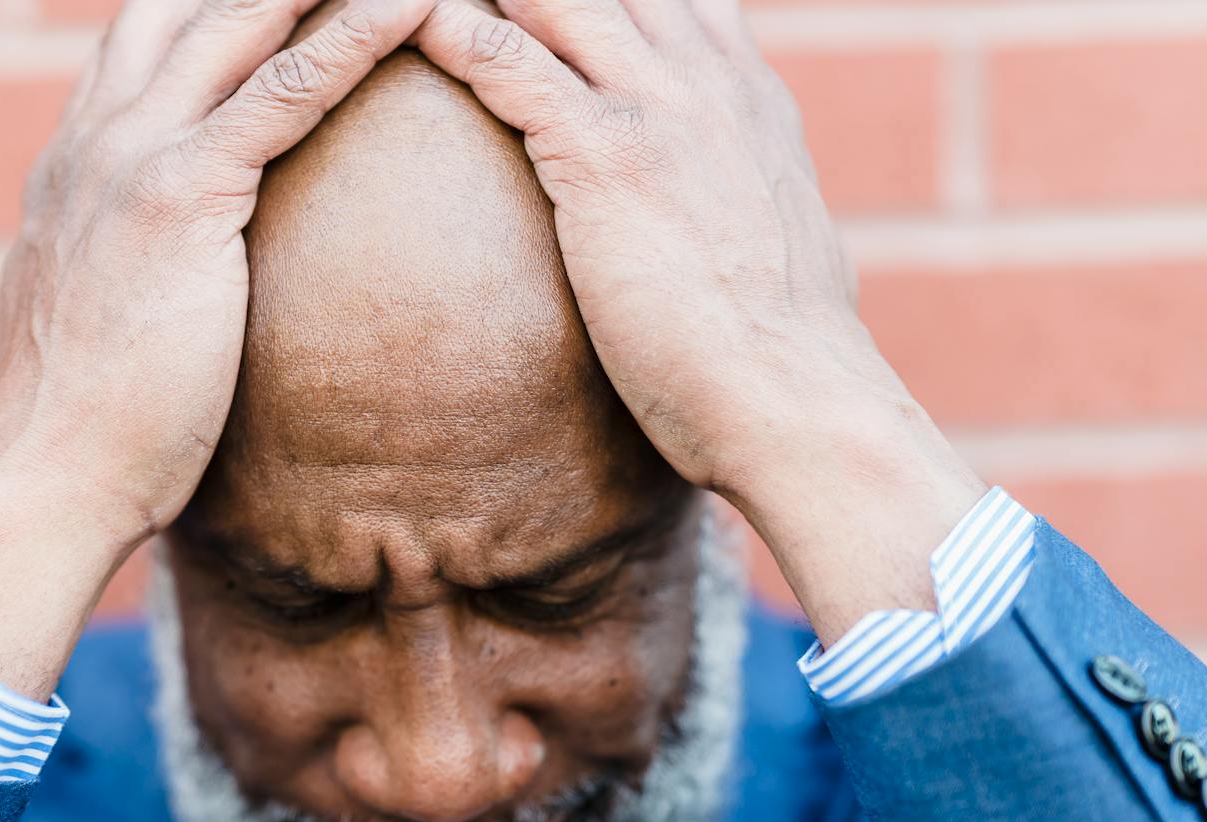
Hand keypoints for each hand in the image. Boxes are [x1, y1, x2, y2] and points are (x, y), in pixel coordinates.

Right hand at [0, 0, 434, 697]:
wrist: (38, 479)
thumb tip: (126, 286)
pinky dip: (353, 35)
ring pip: (240, 18)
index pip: (150, 36)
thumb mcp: (84, 319)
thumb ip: (107, 270)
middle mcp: (98, 134)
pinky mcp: (178, 198)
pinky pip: (285, 93)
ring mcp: (131, 155)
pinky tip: (414, 3)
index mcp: (78, 159)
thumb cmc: (75, 423)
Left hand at [413, 0, 984, 638]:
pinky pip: (508, 63)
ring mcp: (659, 109)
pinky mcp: (607, 157)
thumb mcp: (778, 241)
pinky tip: (412, 27)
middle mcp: (707, 81)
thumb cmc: (782, 352)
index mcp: (748, 97)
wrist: (794, 399)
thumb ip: (744, 200)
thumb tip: (735, 224)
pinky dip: (452, 35)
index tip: (560, 12)